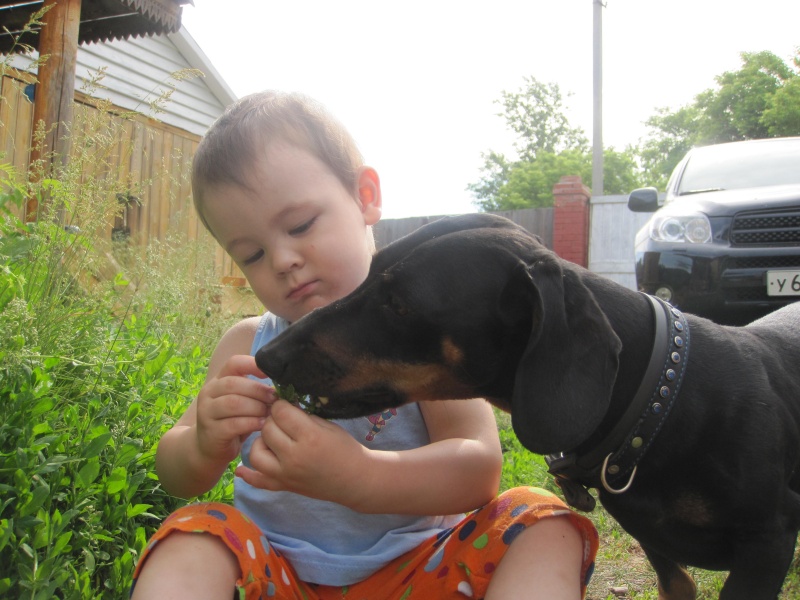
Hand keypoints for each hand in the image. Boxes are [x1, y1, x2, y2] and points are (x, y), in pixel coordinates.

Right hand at [195, 355, 275, 465]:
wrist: (209, 449)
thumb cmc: (232, 422)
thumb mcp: (242, 402)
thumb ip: (254, 392)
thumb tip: (281, 386)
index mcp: (218, 381)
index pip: (233, 363)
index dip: (253, 365)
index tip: (270, 374)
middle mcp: (209, 393)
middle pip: (234, 383)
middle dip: (258, 390)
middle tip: (275, 399)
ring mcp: (207, 412)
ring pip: (234, 403)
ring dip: (256, 407)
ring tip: (269, 413)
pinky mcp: (211, 431)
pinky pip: (233, 424)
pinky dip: (251, 423)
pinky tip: (262, 425)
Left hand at [236, 400, 366, 505]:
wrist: (355, 479)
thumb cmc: (345, 448)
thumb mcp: (327, 425)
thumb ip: (303, 416)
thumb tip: (281, 405)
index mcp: (309, 437)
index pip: (280, 412)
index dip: (281, 404)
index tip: (287, 404)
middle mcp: (294, 457)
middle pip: (267, 429)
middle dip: (273, 420)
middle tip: (282, 419)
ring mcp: (286, 474)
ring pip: (256, 453)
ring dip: (262, 442)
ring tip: (274, 438)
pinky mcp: (284, 486)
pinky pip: (259, 481)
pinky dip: (248, 475)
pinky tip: (241, 468)